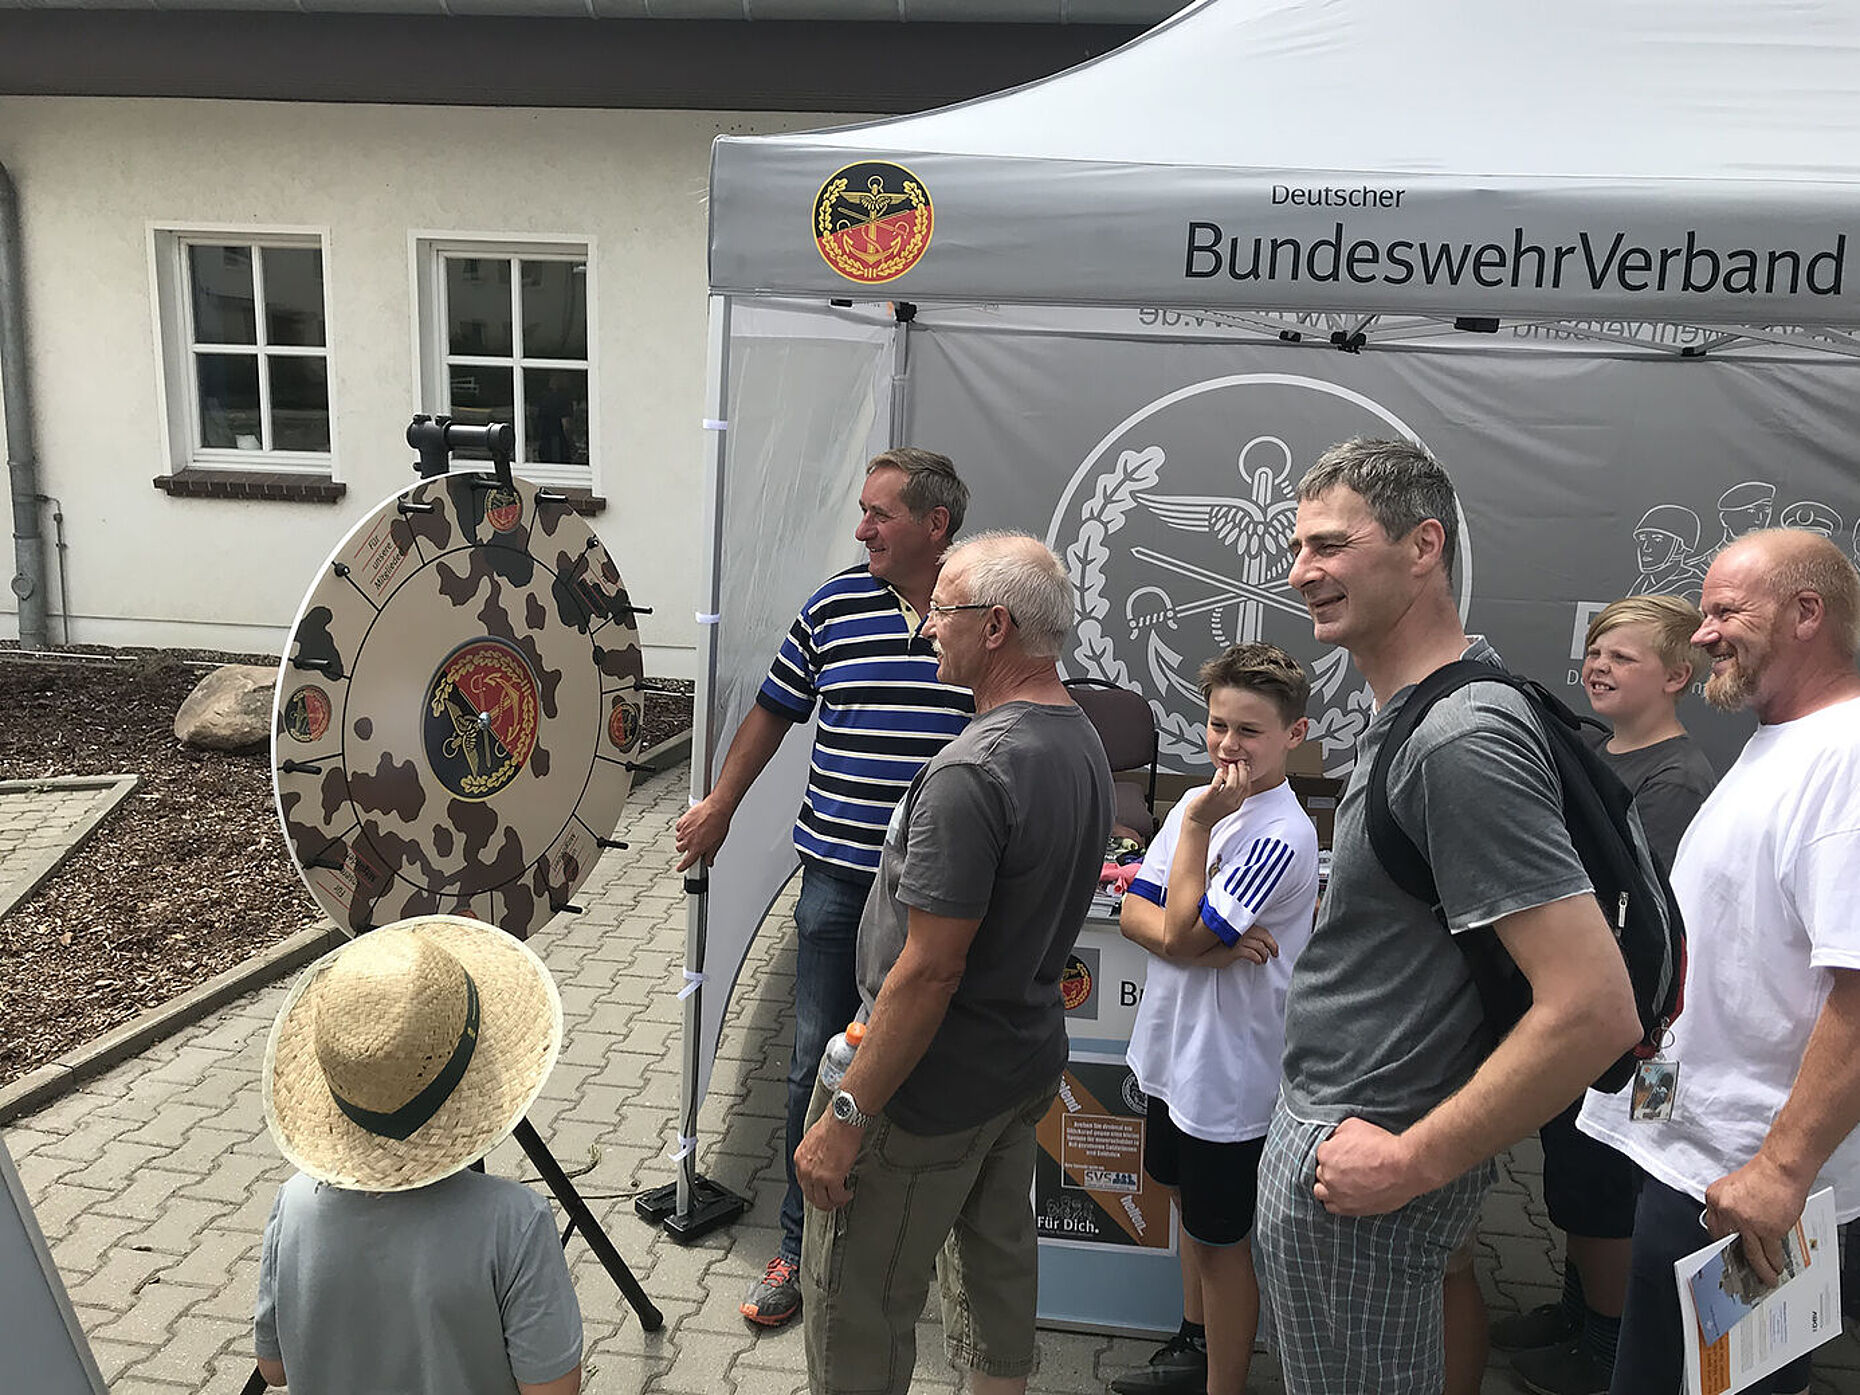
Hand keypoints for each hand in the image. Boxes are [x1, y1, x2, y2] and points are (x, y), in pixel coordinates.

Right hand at [673, 794, 732, 871]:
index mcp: (697, 848)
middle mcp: (689, 841)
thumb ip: (711, 854)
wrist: (716, 809)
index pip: (687, 862)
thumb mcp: (717, 843)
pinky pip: (678, 828)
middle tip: (692, 844)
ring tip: (693, 832)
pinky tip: (690, 825)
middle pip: (680, 849)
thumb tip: (709, 862)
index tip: (680, 868)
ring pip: (678, 838)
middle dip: (685, 848)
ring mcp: (684, 831)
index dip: (682, 866)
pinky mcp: (682, 821)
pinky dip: (682, 828)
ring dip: (684, 837)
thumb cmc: (718, 824)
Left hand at [794, 1114, 861, 1211]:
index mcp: (800, 1159)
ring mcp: (817, 1176)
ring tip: (841, 1198)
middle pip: (811, 1196)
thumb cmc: (833, 1124)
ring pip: (823, 1200)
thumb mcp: (813, 1140)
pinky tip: (847, 1194)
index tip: (821, 1191)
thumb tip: (820, 1161)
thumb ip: (813, 1154)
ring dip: (833, 1202)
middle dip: (822, 1201)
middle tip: (831, 1201)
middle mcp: (805, 1169)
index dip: (813, 1190)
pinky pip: (837, 1196)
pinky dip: (843, 1197)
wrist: (843, 1120)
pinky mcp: (832, 1179)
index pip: (802, 1183)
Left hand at [1185, 757, 1250, 827]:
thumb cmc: (1210, 811)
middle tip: (1240, 762)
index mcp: (1236, 804)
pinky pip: (1216, 785)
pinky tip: (1219, 771)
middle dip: (1243, 771)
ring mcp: (1220, 801)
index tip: (1246, 767)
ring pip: (1232, 785)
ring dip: (1233, 772)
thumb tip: (1234, 778)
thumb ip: (1232, 794)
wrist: (1197, 822)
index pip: (1247, 788)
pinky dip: (1219, 776)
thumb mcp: (1226, 804)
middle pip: (1242, 784)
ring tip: (1231, 765)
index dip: (1248, 775)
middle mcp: (1230, 803)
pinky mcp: (1209, 798)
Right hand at [1196, 925, 1279, 967]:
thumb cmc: (1213, 943)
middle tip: (1274, 954)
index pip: (1262, 931)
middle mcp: (1241, 931)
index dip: (1271, 940)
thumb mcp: (1229, 935)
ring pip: (1260, 947)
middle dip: (1272, 947)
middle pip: (1264, 937)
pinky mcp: (1235, 950)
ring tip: (1262, 960)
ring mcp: (1238, 940)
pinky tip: (1257, 961)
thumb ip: (1240, 934)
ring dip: (1264, 955)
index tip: (1274, 948)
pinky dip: (1257, 958)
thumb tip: (1253, 941)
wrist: (1200, 949)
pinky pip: (1252, 954)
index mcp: (1241, 925)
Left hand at [1313, 1117, 1429, 1215]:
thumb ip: (1337, 1133)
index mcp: (1326, 1154)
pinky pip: (1332, 1207)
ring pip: (1321, 1192)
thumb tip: (1333, 1138)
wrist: (1404, 1168)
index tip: (1344, 1152)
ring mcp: (1337, 1194)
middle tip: (1345, 1165)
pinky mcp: (1350, 1209)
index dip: (1334, 1150)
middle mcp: (1328, 1175)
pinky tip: (1344, 1194)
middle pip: (1321, 1172)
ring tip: (1341, 1181)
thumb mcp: (1354, 1125)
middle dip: (1330, 1168)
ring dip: (1328, 1185)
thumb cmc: (1383, 1146)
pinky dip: (1335, 1200)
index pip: (1322, 1152)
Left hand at [1705, 1154, 1811, 1286]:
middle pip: (1729, 1244)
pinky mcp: (1768, 1229)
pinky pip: (1769, 1252)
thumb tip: (1731, 1229)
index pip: (1714, 1229)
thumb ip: (1728, 1207)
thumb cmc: (1763, 1176)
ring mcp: (1746, 1222)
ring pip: (1751, 1254)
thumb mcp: (1732, 1188)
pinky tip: (1776, 1267)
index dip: (1722, 1246)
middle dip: (1738, 1262)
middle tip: (1744, 1274)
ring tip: (1765, 1278)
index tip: (1727, 1256)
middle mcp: (1727, 1210)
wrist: (1781, 1169)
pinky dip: (1774, 1262)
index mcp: (1715, 1198)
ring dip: (1760, 1269)